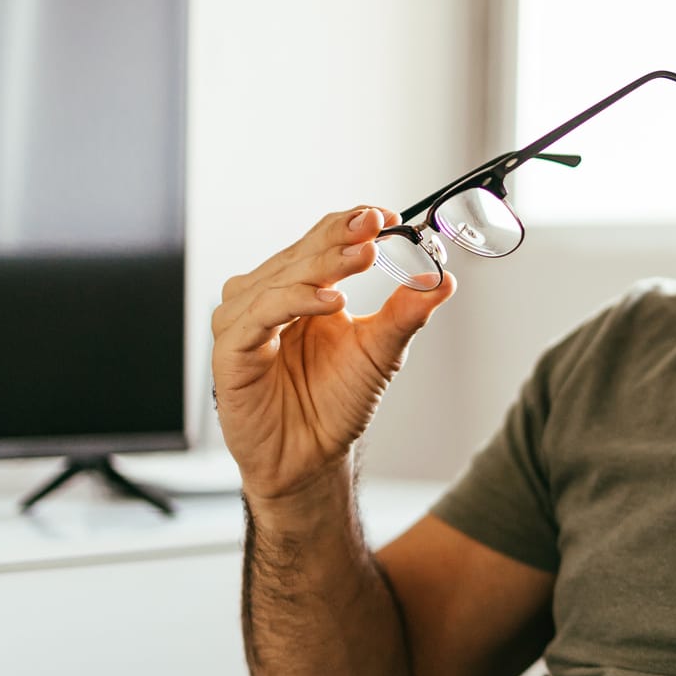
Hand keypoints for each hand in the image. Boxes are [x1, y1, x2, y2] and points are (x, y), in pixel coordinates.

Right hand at [211, 206, 455, 502]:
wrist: (310, 459)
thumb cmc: (335, 404)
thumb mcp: (381, 352)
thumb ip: (406, 313)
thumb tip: (443, 279)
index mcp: (300, 289)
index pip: (320, 241)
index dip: (350, 225)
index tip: (387, 217)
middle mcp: (268, 298)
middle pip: (301, 254)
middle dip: (340, 238)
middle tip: (375, 226)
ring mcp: (246, 322)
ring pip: (280, 278)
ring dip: (321, 265)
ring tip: (361, 258)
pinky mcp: (232, 351)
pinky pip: (260, 316)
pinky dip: (295, 301)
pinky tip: (331, 301)